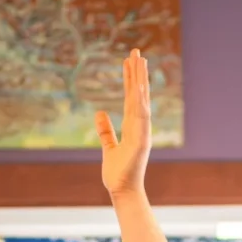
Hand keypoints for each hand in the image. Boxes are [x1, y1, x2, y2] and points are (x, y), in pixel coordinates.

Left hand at [95, 48, 151, 197]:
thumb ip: (105, 130)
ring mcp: (142, 131)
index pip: (131, 97)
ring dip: (140, 80)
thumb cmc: (117, 173)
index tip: (129, 61)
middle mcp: (140, 126)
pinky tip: (139, 86)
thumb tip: (99, 112)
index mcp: (133, 126)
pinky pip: (141, 117)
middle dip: (137, 72)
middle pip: (138, 93)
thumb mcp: (108, 147)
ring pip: (141, 100)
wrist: (123, 191)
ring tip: (139, 60)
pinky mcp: (141, 140)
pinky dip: (141, 101)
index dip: (130, 79)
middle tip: (136, 51)